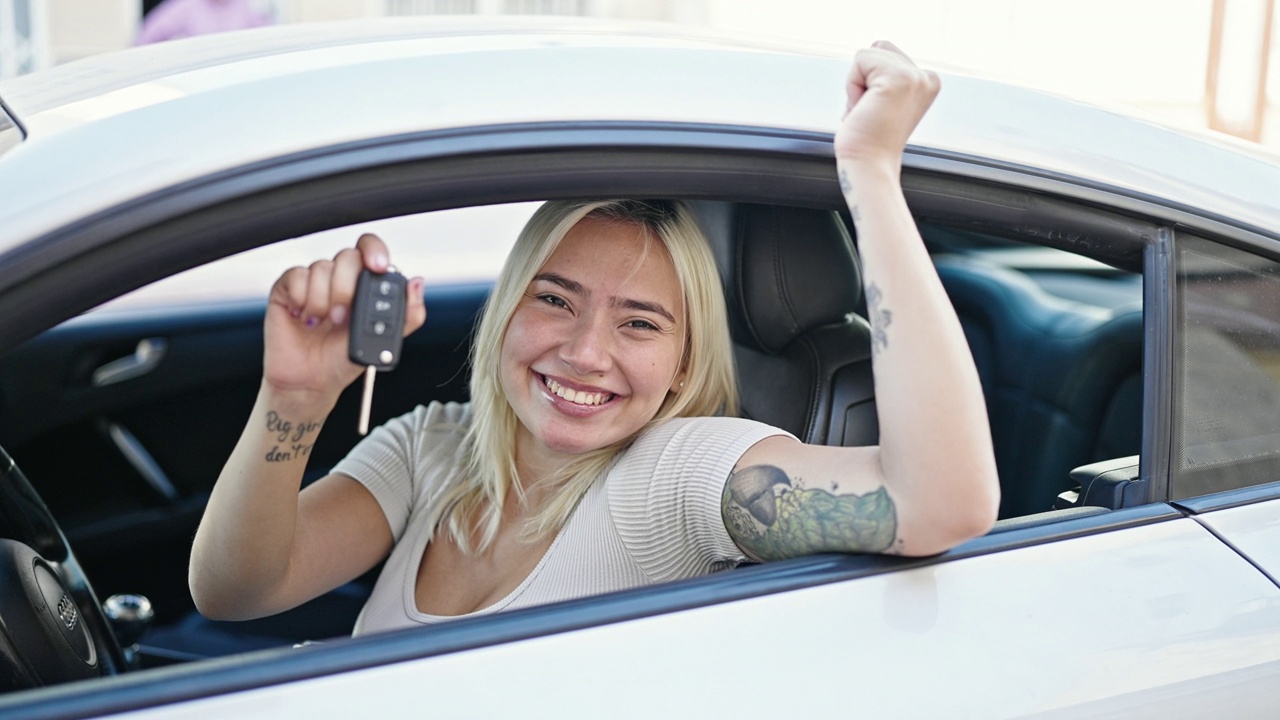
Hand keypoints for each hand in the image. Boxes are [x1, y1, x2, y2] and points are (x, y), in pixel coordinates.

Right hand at [263, 234, 426, 403]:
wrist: (311, 381)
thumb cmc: (342, 360)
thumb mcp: (384, 342)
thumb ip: (408, 314)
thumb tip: (417, 283)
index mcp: (364, 285)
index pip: (371, 249)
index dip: (374, 252)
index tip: (376, 267)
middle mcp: (340, 279)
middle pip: (347, 256)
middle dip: (347, 289)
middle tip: (342, 317)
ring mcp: (314, 282)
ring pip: (322, 267)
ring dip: (323, 301)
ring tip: (323, 323)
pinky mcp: (288, 288)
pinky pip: (297, 275)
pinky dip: (302, 299)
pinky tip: (305, 317)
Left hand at [834, 41, 939, 168]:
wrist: (869, 165)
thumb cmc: (868, 140)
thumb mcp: (882, 99)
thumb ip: (885, 72)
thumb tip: (876, 46)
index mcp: (927, 82)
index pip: (885, 54)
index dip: (870, 82)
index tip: (877, 112)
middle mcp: (926, 77)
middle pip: (877, 48)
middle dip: (863, 79)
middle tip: (869, 112)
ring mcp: (915, 77)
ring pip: (867, 54)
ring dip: (856, 84)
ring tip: (867, 111)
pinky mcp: (898, 78)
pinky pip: (859, 61)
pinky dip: (852, 87)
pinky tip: (864, 109)